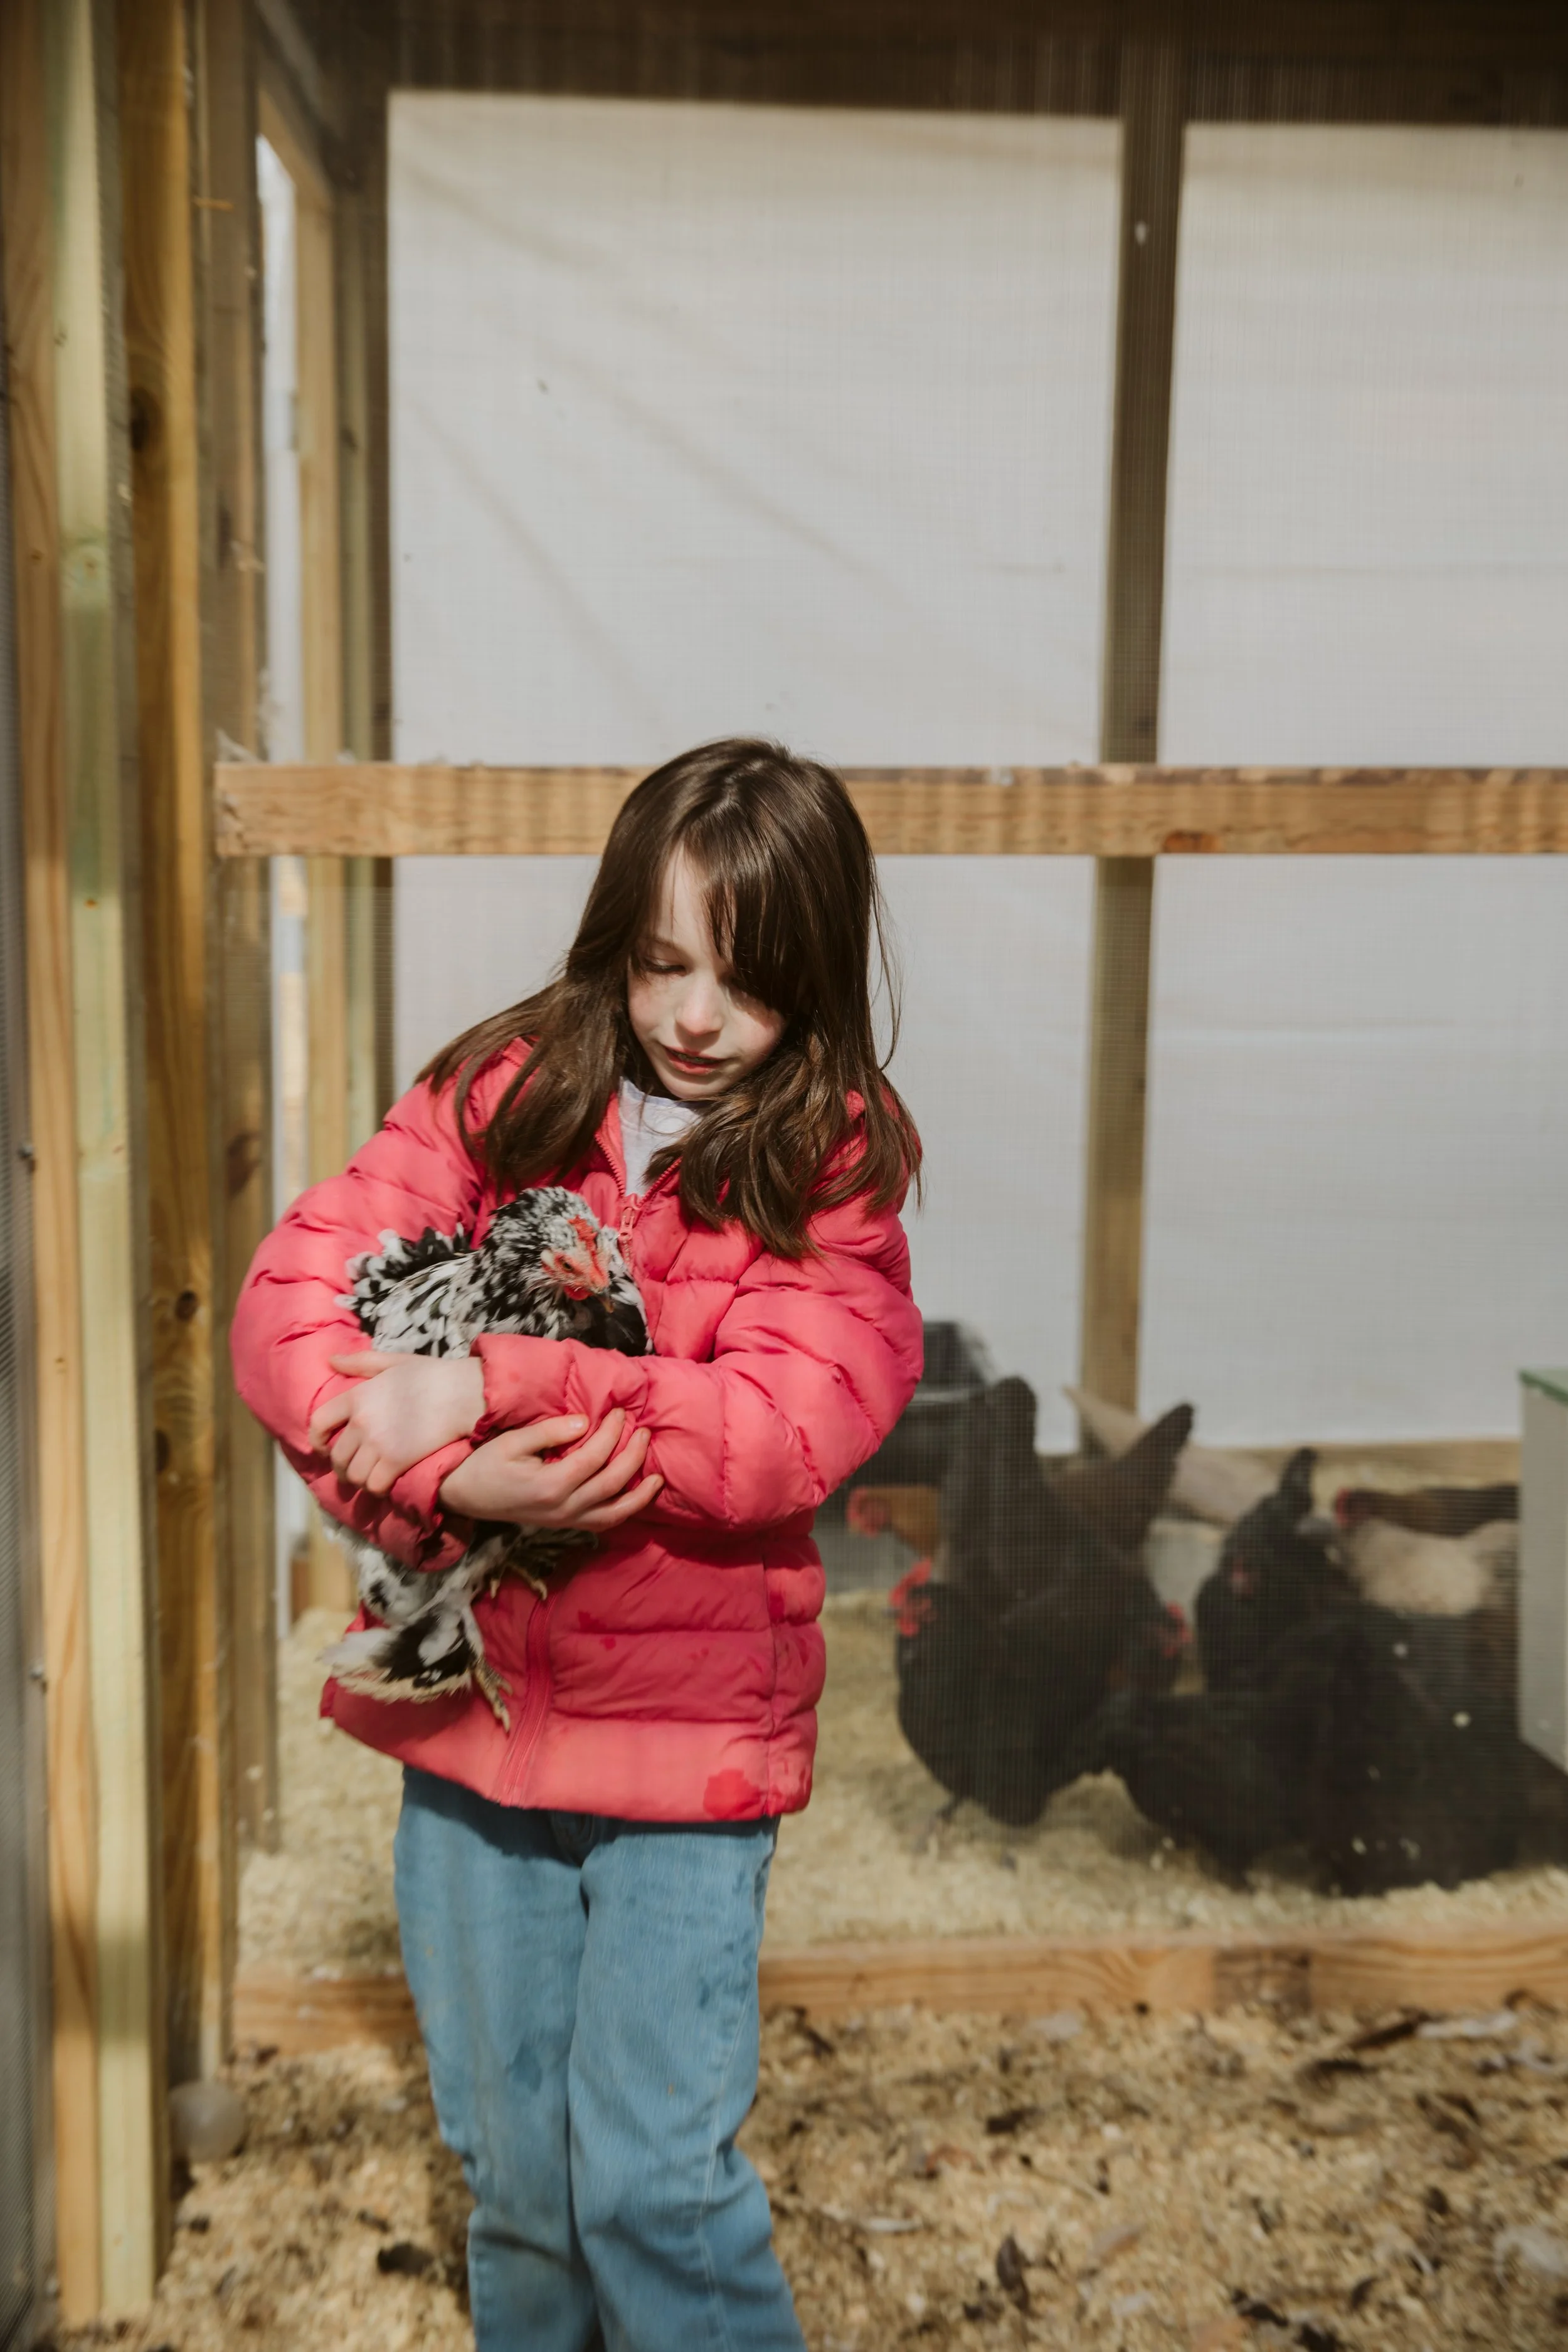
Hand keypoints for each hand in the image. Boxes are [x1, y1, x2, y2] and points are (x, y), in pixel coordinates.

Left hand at [309, 1351, 485, 1492]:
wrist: (462, 1393)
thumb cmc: (432, 1375)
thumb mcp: (394, 1362)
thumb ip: (361, 1362)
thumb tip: (332, 1361)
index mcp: (357, 1396)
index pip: (319, 1422)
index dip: (316, 1440)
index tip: (323, 1447)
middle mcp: (361, 1422)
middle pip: (336, 1456)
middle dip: (341, 1466)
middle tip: (352, 1468)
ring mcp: (378, 1444)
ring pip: (353, 1475)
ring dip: (359, 1480)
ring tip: (368, 1478)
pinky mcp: (396, 1462)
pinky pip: (374, 1486)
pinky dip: (377, 1489)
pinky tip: (385, 1484)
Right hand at [439, 1408, 662, 1532]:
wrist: (465, 1498)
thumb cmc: (485, 1465)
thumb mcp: (512, 1442)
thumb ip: (549, 1432)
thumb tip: (584, 1422)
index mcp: (550, 1485)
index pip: (595, 1456)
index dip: (612, 1432)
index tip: (621, 1411)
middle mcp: (564, 1508)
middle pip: (612, 1482)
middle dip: (633, 1454)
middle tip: (643, 1430)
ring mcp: (566, 1521)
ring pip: (615, 1512)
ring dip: (639, 1493)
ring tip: (657, 1473)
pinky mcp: (566, 1525)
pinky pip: (603, 1523)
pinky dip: (625, 1512)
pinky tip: (638, 1496)